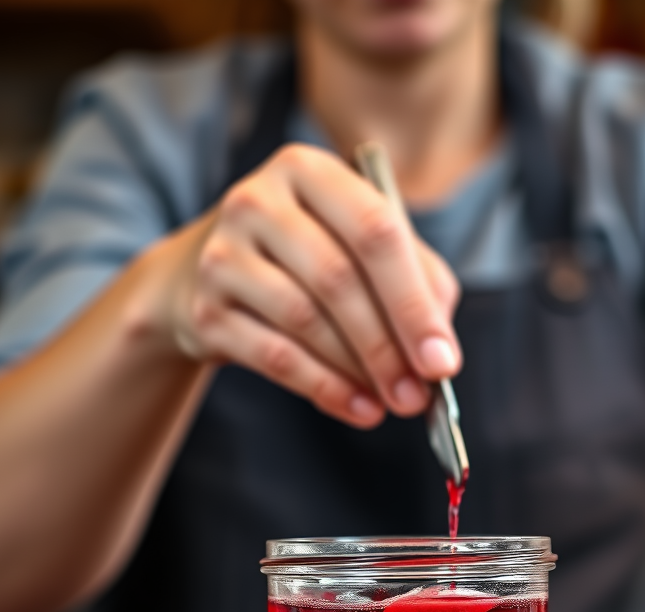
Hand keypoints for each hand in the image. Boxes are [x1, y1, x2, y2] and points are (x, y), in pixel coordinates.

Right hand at [166, 144, 461, 426]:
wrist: (202, 276)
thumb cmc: (305, 257)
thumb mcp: (360, 246)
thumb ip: (414, 280)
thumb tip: (438, 346)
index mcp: (309, 171)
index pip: (375, 231)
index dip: (414, 302)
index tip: (443, 361)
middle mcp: (259, 201)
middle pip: (339, 279)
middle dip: (388, 346)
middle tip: (419, 395)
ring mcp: (224, 254)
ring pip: (305, 320)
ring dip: (359, 371)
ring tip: (394, 402)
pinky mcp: (205, 309)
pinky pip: (274, 356)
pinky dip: (324, 389)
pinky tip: (359, 408)